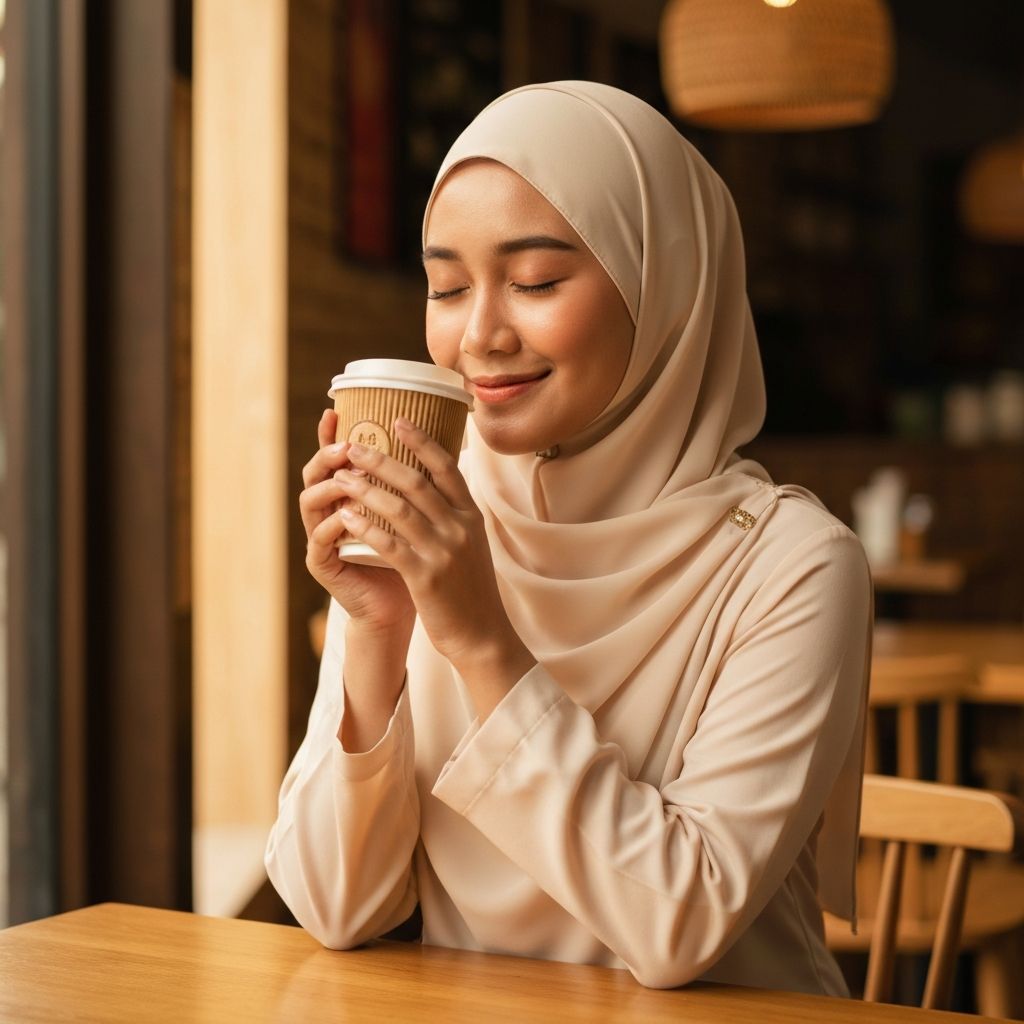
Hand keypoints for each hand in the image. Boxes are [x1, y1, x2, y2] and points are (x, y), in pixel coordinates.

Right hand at [300, 409, 414, 634]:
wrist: (406, 607)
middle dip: (328, 455)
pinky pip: (320, 538)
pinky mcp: (322, 564)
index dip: (331, 435)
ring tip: (345, 476)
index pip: (336, 459)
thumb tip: (443, 438)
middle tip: (347, 446)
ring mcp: (323, 537)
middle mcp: (331, 512)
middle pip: (316, 473)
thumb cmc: (416, 559)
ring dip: (328, 485)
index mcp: (351, 497)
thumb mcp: (419, 516)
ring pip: (310, 501)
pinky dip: (334, 524)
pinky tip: (347, 515)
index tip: (335, 410)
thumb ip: (416, 484)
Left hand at [335, 418, 533, 711]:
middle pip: (417, 482)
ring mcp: (444, 551)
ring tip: (342, 477)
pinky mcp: (425, 576)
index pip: (446, 468)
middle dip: (382, 459)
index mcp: (472, 517)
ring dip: (366, 488)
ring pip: (399, 508)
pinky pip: (389, 543)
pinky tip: (345, 516)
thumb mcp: (473, 546)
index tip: (398, 420)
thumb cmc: (471, 590)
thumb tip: (434, 487)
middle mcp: (460, 528)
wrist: (483, 635)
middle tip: (354, 445)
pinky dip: (365, 527)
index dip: (422, 441)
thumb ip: (456, 517)